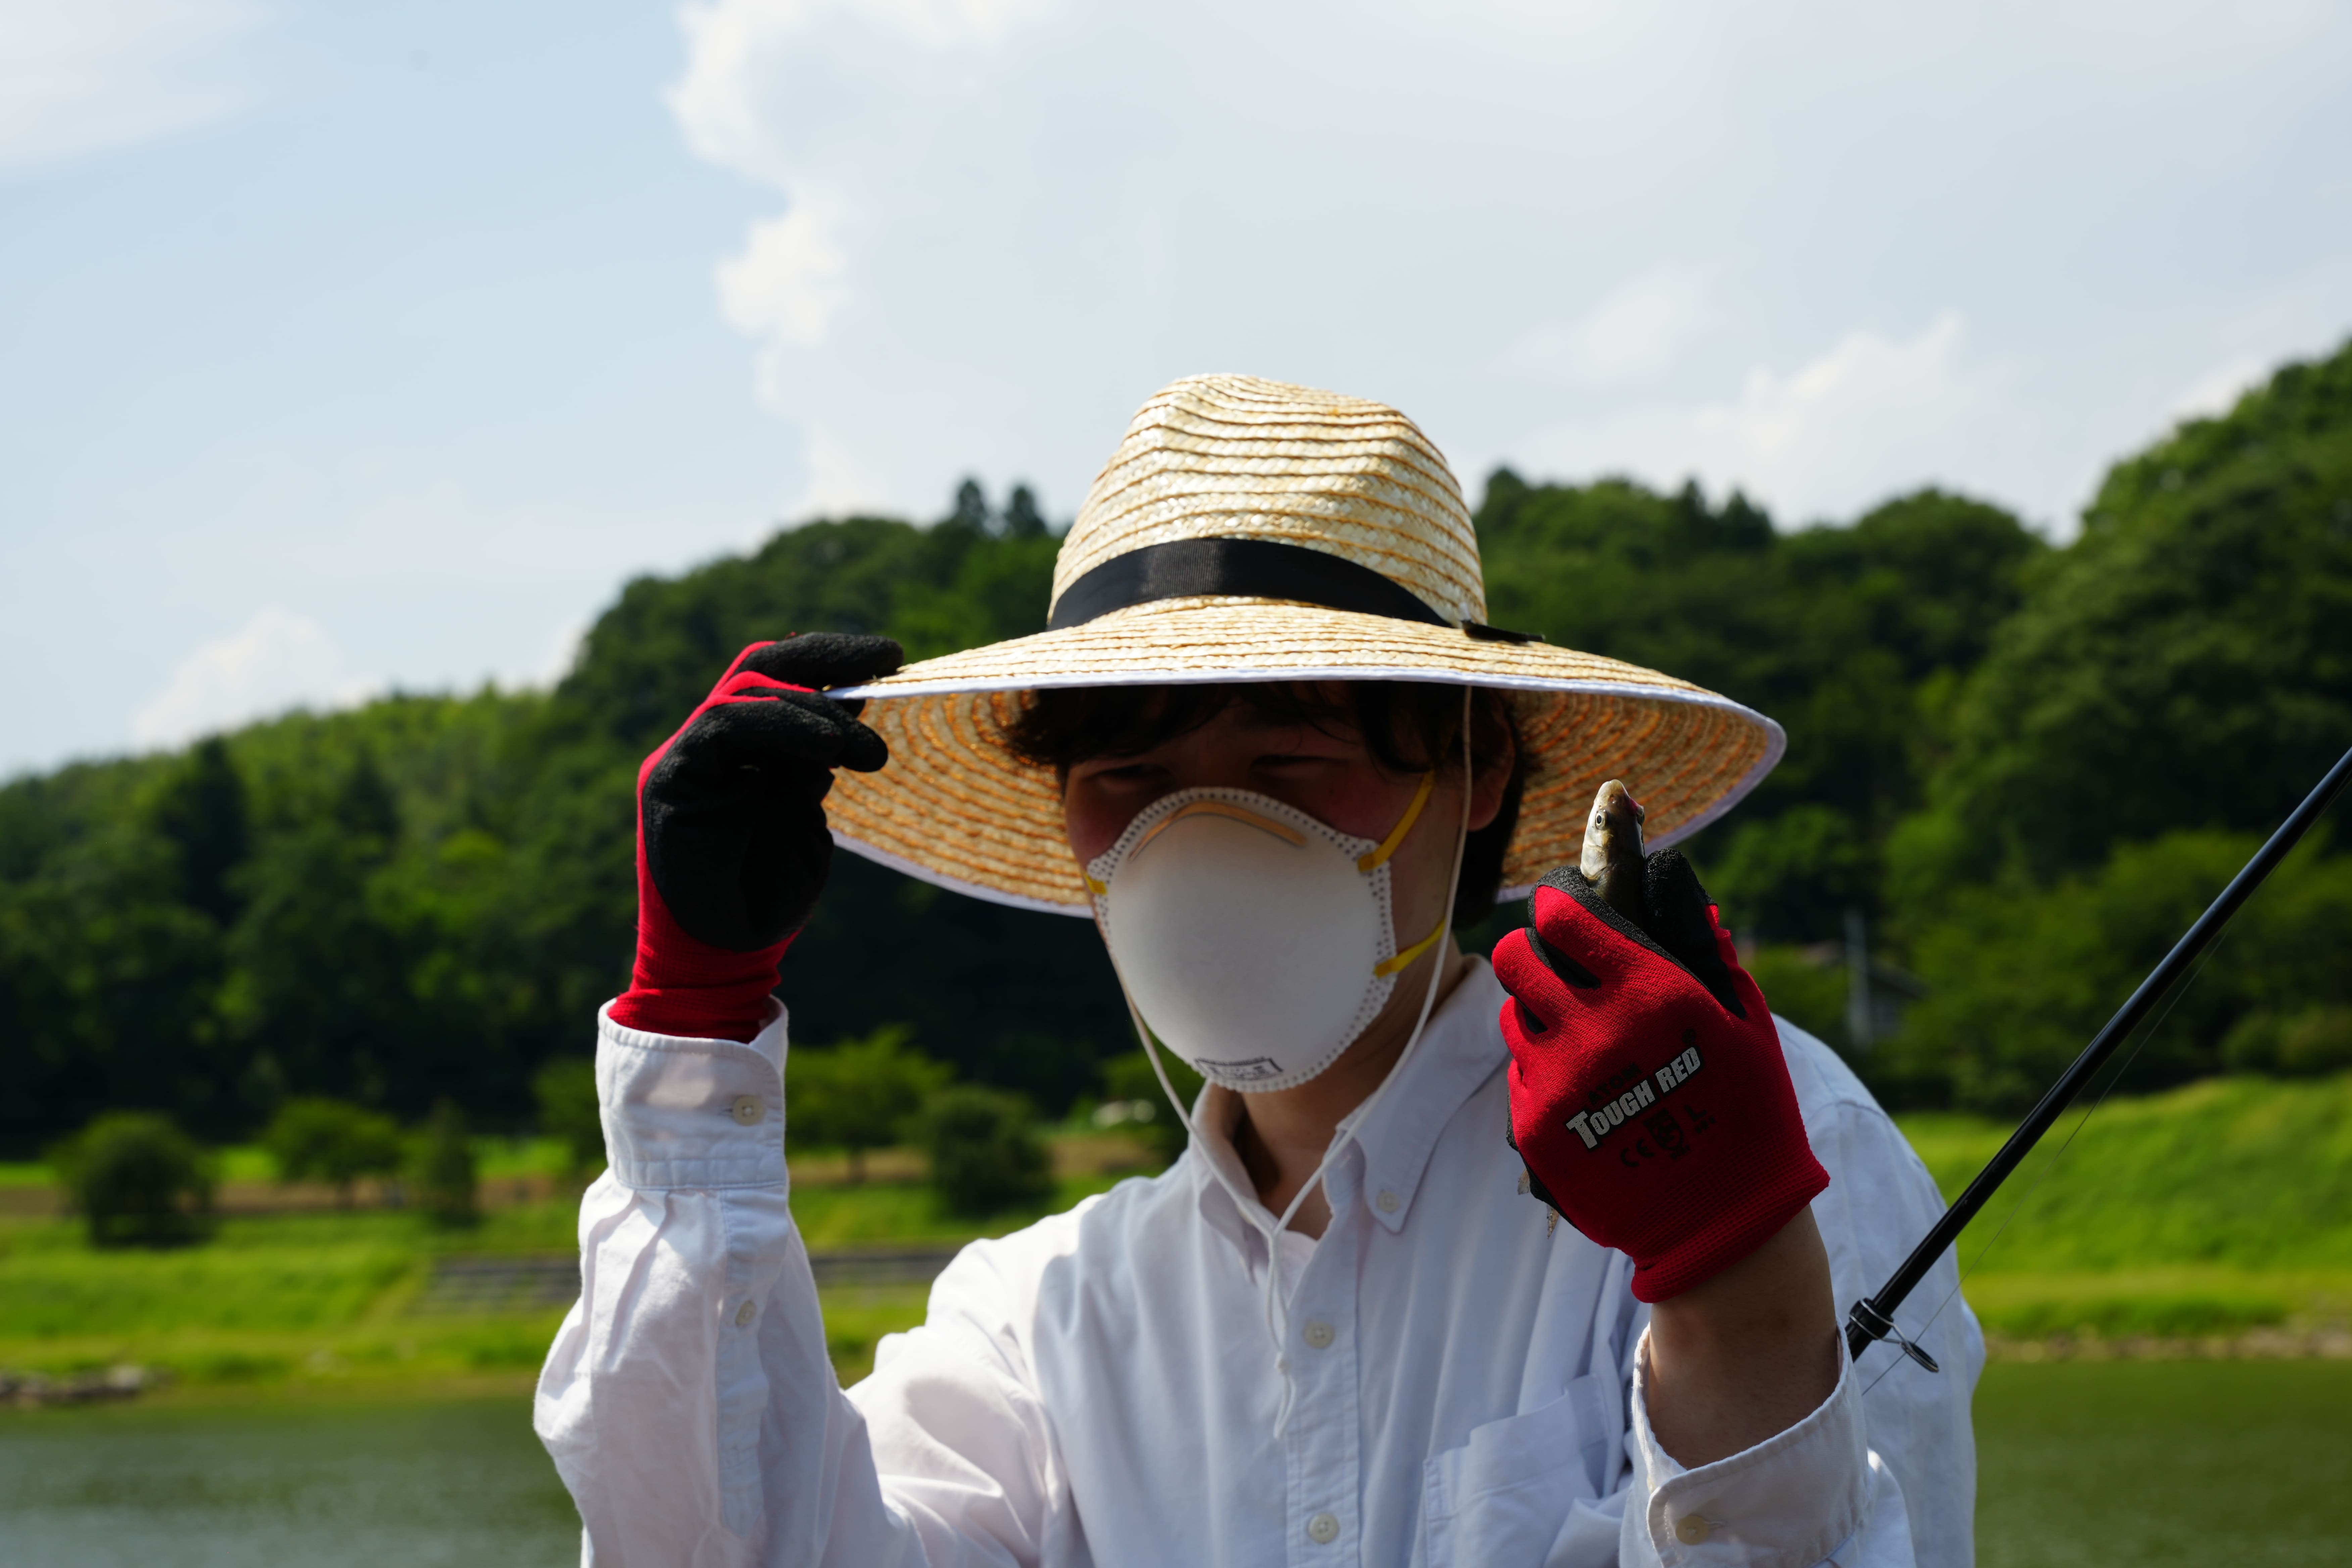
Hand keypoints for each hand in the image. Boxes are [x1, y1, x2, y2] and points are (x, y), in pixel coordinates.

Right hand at [609, 634, 901, 1041]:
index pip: (780, 678)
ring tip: (865, 749)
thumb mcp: (804, 815)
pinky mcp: (671, 776)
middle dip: (828, 656)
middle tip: (891, 660)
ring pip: (747, 691)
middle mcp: (713, 744)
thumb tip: (854, 701)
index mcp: (746, 749)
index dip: (832, 658)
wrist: (725, 955)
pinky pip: (725, 725)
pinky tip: (827, 748)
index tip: (894, 657)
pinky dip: (781, 725)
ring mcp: (688, 756)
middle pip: (761, 667)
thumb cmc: (764, 895)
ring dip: (817, 708)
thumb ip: (816, 761)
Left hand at [1492, 849, 1826, 1301]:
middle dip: (1529, 951)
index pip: (1565, 919)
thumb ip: (1712, 960)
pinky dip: (1541, 1069)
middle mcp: (1594, 1031)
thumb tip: (1690, 905)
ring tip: (1572, 1031)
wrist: (1724, 1223)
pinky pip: (1520, 1072)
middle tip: (1551, 963)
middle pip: (1515, 959)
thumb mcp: (1748, 1028)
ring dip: (1536, 1012)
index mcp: (1649, 994)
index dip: (1557, 906)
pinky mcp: (1536, 1127)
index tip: (1560, 908)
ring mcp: (1558, 1081)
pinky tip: (1578, 1084)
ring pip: (1512, 1014)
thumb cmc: (1749, 1116)